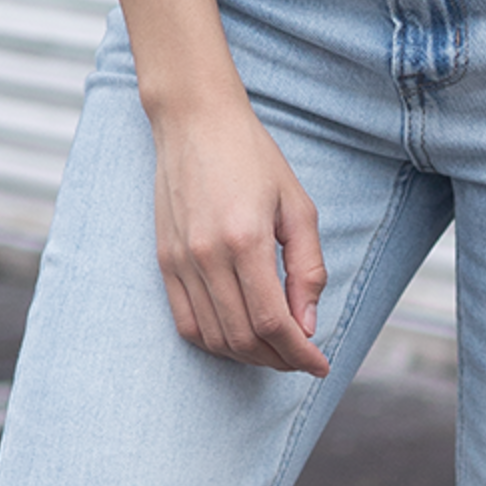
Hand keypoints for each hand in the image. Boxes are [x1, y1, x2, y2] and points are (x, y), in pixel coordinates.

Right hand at [151, 97, 329, 374]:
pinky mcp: (164, 261)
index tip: (320, 364)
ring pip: (214, 338)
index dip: (299, 353)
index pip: (272, 322)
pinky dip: (214, 341)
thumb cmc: (253, 156)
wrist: (196, 121)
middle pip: (243, 338)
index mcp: (246, 239)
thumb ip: (307, 267)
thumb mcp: (296, 204)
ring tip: (275, 349)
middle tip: (302, 357)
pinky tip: (238, 336)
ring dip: (248, 356)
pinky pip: (186, 323)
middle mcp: (208, 256)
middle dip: (278, 359)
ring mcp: (181, 261)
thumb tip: (307, 325)